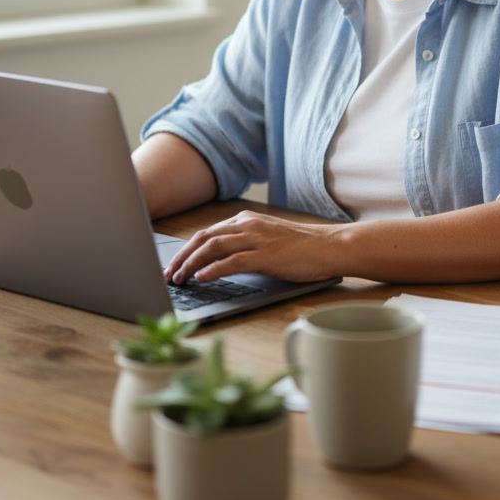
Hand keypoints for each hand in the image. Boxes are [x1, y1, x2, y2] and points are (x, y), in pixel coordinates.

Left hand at [164, 210, 344, 283]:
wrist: (330, 246)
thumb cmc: (302, 248)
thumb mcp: (267, 241)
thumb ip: (245, 246)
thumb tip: (219, 264)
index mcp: (246, 220)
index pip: (207, 233)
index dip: (186, 249)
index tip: (174, 264)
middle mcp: (248, 225)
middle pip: (203, 238)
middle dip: (182, 257)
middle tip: (169, 274)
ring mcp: (257, 239)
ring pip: (213, 247)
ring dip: (191, 263)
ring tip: (180, 279)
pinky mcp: (266, 255)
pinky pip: (232, 260)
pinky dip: (213, 269)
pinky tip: (202, 278)